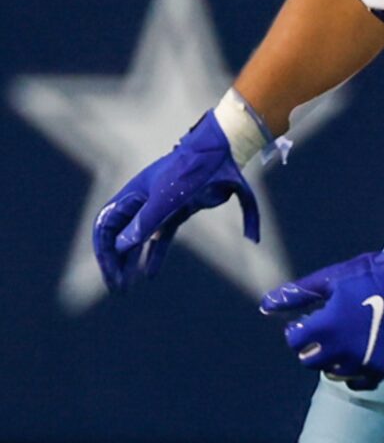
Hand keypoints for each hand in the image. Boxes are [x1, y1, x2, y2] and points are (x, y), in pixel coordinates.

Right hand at [92, 109, 260, 292]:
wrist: (220, 154)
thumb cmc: (191, 171)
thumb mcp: (167, 199)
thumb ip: (146, 222)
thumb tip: (123, 246)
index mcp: (131, 196)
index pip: (106, 228)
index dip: (105, 252)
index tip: (113, 275)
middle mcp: (141, 202)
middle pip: (119, 236)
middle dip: (115, 263)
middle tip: (119, 288)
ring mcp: (160, 207)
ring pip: (137, 239)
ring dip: (131, 262)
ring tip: (127, 286)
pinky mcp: (179, 211)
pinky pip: (161, 238)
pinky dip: (154, 255)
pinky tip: (149, 274)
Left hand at [260, 239, 383, 390]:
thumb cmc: (372, 276)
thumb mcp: (332, 278)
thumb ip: (298, 294)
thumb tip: (266, 304)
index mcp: (325, 327)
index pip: (295, 340)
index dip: (297, 330)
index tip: (307, 322)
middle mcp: (340, 350)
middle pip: (309, 360)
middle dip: (311, 347)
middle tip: (322, 334)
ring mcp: (362, 362)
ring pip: (332, 373)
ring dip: (330, 361)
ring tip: (341, 345)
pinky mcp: (382, 368)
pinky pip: (358, 383)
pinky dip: (353, 374)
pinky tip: (356, 360)